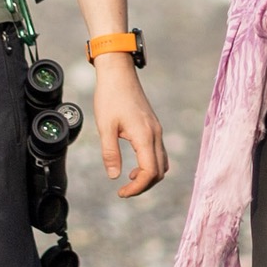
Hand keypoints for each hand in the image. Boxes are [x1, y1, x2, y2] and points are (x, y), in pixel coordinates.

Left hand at [89, 54, 168, 198]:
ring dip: (148, 176)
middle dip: (144, 186)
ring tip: (129, 180)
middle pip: (159, 171)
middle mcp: (155, 134)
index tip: (121, 193)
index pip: (149, 172)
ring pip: (161, 163)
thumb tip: (115, 176)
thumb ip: (110, 153)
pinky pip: (158, 153)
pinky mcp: (153, 126)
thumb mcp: (105, 127)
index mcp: (144, 136)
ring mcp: (156, 130)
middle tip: (124, 191)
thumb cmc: (110, 97)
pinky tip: (133, 165)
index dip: (137, 187)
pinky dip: (149, 165)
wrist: (118, 73)